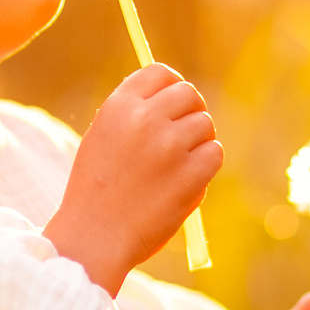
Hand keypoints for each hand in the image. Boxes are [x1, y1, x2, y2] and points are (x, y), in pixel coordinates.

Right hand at [43, 64, 222, 292]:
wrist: (95, 235)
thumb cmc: (95, 192)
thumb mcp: (101, 138)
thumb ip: (132, 115)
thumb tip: (170, 98)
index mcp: (119, 107)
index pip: (159, 73)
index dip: (171, 85)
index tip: (175, 102)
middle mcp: (145, 119)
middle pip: (189, 94)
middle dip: (191, 111)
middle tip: (186, 134)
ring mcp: (170, 145)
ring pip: (205, 125)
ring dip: (199, 142)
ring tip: (181, 164)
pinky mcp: (191, 173)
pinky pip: (214, 153)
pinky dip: (206, 166)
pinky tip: (188, 180)